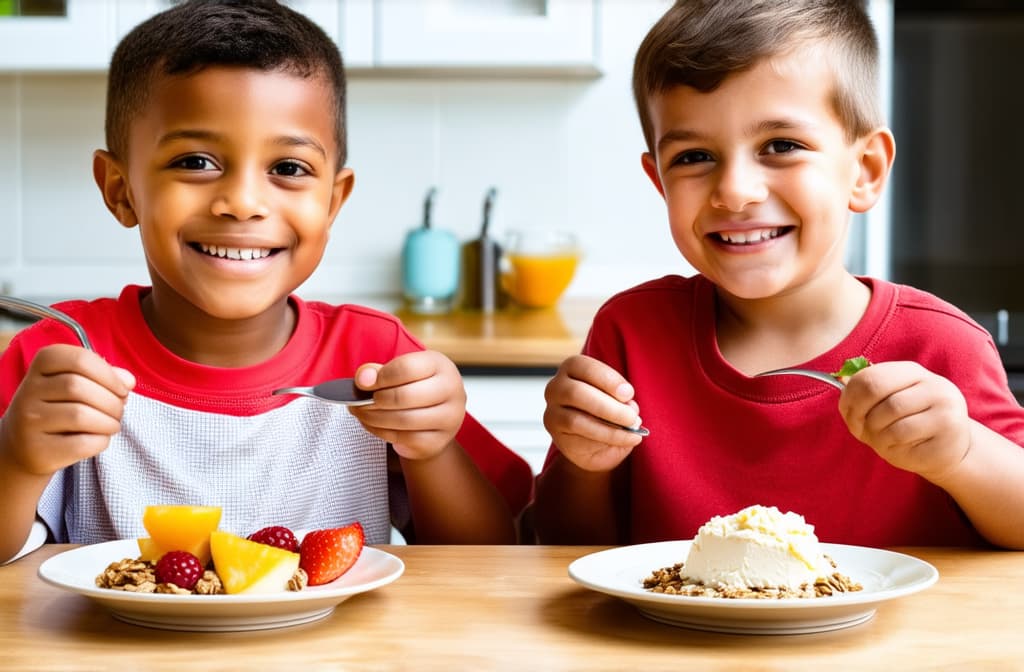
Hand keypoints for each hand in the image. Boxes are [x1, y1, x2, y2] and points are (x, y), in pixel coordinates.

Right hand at [0, 344, 134, 476]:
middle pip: (80, 388)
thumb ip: (104, 376)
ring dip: (109, 422)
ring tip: (111, 425)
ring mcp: (28, 420)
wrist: (26, 445)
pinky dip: (100, 441)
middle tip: (119, 411)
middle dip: (112, 402)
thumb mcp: (77, 383)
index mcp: (43, 363)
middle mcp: (29, 390)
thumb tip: (128, 380)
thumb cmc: (61, 407)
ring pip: (81, 416)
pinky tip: (98, 439)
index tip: (122, 389)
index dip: (110, 375)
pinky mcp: (36, 448)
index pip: (80, 359)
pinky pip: (81, 443)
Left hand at [348, 350, 465, 460]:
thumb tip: (363, 378)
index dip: (380, 376)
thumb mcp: (400, 373)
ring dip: (374, 418)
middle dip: (375, 400)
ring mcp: (450, 417)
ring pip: (404, 420)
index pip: (407, 368)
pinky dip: (382, 433)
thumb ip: (380, 372)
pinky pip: (405, 439)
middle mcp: (452, 390)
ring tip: (361, 413)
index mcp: (441, 365)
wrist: (435, 417)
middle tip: (358, 402)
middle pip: (405, 396)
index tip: (361, 383)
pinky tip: (374, 425)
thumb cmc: (414, 388)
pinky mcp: (440, 440)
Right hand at [543, 354, 643, 471]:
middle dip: (609, 407)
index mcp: (571, 368)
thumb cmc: (606, 410)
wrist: (593, 440)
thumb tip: (629, 408)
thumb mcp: (617, 398)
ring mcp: (552, 413)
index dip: (608, 379)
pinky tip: (622, 441)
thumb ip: (622, 400)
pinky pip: (578, 440)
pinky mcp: (557, 436)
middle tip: (631, 417)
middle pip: (576, 393)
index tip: (629, 394)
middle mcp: (556, 388)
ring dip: (608, 428)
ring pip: (575, 420)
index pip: (584, 367)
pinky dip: (604, 441)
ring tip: (632, 432)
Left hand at [837, 360, 970, 480]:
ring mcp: (945, 407)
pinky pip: (903, 439)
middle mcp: (933, 385)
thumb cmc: (909, 425)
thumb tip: (841, 381)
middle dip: (860, 416)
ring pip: (889, 420)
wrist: (949, 450)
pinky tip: (900, 448)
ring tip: (882, 440)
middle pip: (877, 394)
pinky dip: (890, 447)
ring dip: (875, 435)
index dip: (850, 397)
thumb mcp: (888, 404)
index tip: (848, 412)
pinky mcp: (949, 433)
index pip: (870, 377)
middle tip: (860, 429)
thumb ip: (866, 393)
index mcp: (912, 372)